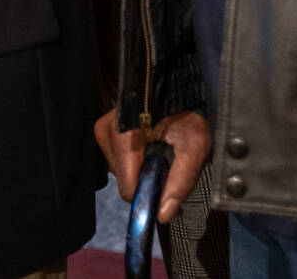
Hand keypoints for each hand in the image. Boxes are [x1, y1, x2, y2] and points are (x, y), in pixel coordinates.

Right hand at [94, 108, 209, 223]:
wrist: (172, 82)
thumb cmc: (186, 111)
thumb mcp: (194, 147)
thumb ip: (180, 182)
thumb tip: (164, 214)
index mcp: (125, 136)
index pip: (128, 187)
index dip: (148, 193)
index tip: (166, 189)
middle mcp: (106, 132)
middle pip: (124, 180)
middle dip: (146, 178)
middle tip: (166, 161)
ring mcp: (102, 129)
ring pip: (120, 171)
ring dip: (140, 168)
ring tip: (159, 149)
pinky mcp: (103, 129)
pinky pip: (117, 159)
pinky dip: (134, 159)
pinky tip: (147, 144)